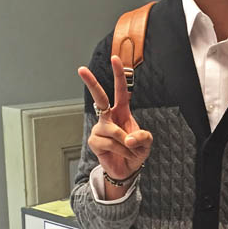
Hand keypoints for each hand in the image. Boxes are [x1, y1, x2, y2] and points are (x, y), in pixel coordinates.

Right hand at [78, 56, 152, 189]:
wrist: (126, 169)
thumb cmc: (135, 152)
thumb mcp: (146, 143)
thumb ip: (143, 137)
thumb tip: (128, 138)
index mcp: (122, 111)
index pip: (120, 90)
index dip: (119, 74)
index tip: (115, 59)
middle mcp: (108, 117)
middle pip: (99, 98)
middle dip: (91, 83)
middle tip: (81, 69)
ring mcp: (100, 128)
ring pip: (114, 131)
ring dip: (126, 144)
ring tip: (130, 150)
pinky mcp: (94, 141)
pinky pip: (109, 143)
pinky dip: (120, 150)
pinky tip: (121, 154)